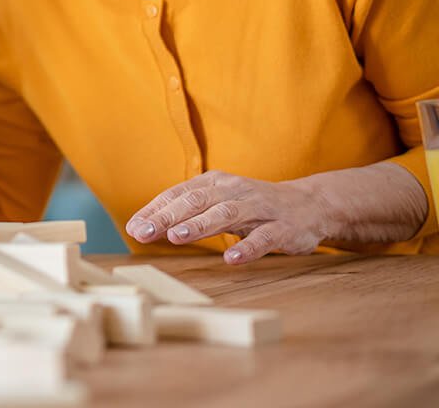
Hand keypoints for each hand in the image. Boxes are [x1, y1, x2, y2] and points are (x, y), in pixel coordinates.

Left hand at [127, 171, 323, 263]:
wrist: (311, 204)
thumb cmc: (253, 206)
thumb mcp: (218, 202)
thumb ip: (186, 212)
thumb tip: (144, 226)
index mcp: (215, 183)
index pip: (178, 194)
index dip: (155, 210)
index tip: (133, 227)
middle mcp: (234, 191)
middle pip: (196, 201)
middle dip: (168, 217)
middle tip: (144, 232)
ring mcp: (260, 208)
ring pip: (226, 214)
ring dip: (200, 225)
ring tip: (177, 237)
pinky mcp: (283, 228)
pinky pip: (264, 238)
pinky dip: (247, 248)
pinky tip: (231, 259)